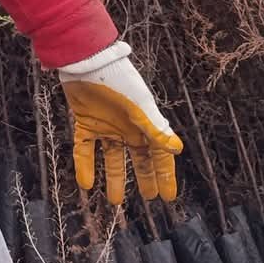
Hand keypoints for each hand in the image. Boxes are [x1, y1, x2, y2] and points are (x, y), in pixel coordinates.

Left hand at [59, 42, 182, 205]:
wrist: (87, 61)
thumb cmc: (118, 80)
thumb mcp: (139, 106)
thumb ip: (155, 129)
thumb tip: (177, 149)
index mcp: (143, 123)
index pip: (158, 154)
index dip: (165, 175)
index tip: (169, 197)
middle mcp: (127, 127)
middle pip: (138, 158)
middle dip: (145, 177)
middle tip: (149, 197)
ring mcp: (106, 126)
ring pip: (111, 158)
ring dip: (113, 178)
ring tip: (115, 201)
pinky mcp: (85, 122)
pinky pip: (85, 149)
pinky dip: (85, 166)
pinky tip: (86, 184)